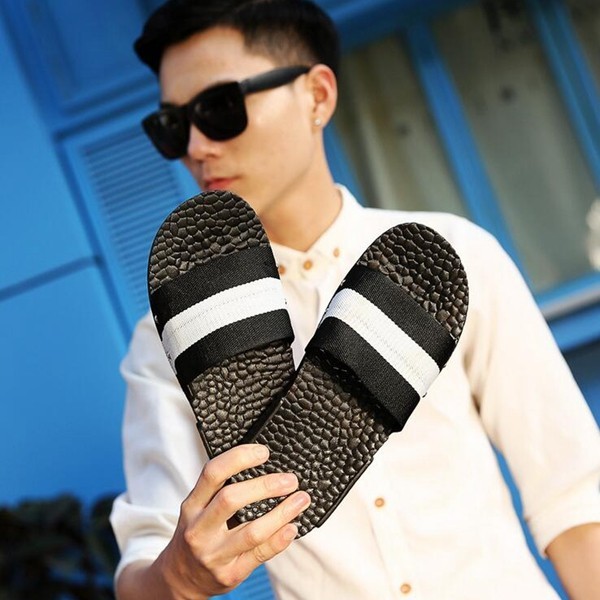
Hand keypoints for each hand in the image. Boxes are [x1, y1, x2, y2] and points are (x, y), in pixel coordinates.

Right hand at [153, 444, 309, 598]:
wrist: (181, 578)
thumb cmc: (198, 534)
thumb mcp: (197, 508)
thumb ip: (220, 489)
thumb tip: (261, 463)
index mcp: (192, 505)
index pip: (213, 473)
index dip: (239, 458)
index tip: (263, 452)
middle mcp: (199, 529)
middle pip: (231, 499)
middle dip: (265, 486)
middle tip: (290, 480)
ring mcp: (213, 554)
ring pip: (252, 531)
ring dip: (282, 513)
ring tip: (300, 500)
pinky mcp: (229, 574)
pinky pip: (260, 554)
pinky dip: (280, 539)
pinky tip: (292, 527)